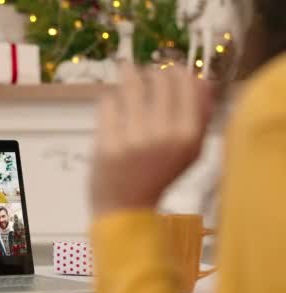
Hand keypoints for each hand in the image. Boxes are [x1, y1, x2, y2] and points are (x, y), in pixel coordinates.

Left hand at [91, 64, 214, 215]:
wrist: (126, 207)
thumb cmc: (159, 175)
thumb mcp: (190, 151)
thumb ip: (200, 116)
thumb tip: (203, 79)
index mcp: (189, 136)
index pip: (185, 83)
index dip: (174, 71)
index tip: (166, 71)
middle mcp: (163, 134)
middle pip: (158, 79)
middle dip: (150, 72)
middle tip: (143, 73)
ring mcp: (133, 138)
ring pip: (130, 85)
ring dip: (128, 74)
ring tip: (126, 69)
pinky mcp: (106, 141)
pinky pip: (107, 102)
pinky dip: (110, 99)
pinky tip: (112, 102)